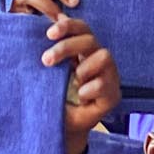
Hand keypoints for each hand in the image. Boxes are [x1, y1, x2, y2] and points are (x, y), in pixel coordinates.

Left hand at [47, 18, 119, 153]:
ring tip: (73, 82)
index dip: (68, 26)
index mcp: (83, 51)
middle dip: (67, 47)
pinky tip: (81, 97)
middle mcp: (98, 60)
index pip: (81, 28)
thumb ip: (48, 52)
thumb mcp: (46, 73)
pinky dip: (89, 89)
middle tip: (46, 61)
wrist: (60, 127)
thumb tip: (41, 28)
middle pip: (90, 40)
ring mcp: (109, 77)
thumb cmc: (53, 96)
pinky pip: (104, 84)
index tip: (48, 34)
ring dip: (83, 69)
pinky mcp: (113, 96)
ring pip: (104, 57)